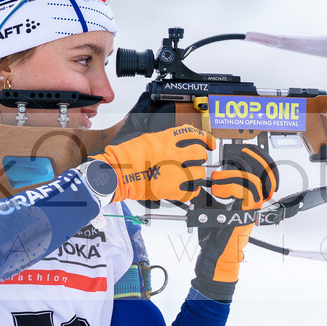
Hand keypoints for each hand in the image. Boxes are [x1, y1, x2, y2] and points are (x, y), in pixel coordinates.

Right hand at [93, 125, 214, 202]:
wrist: (117, 174)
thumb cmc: (126, 157)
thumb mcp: (147, 139)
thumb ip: (165, 139)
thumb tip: (179, 140)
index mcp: (166, 140)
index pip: (194, 134)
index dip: (205, 138)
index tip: (209, 143)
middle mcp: (173, 154)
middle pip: (200, 153)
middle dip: (200, 157)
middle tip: (196, 160)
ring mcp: (174, 172)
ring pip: (200, 173)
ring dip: (197, 174)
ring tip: (190, 176)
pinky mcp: (172, 190)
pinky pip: (193, 191)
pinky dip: (192, 190)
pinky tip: (187, 188)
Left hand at [192, 145, 278, 301]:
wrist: (214, 256)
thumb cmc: (213, 237)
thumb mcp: (206, 208)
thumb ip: (206, 193)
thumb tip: (197, 179)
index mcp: (246, 197)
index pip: (261, 171)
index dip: (257, 156)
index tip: (244, 147)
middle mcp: (252, 202)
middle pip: (265, 172)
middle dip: (255, 157)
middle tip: (240, 152)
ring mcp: (251, 208)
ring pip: (254, 181)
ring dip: (233, 176)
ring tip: (217, 183)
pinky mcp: (246, 215)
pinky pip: (247, 194)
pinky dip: (231, 187)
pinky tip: (218, 191)